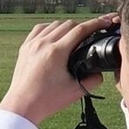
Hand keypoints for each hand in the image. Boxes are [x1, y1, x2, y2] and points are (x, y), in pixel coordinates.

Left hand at [0, 14, 114, 125]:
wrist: (22, 106)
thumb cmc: (47, 100)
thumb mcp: (76, 91)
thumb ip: (94, 80)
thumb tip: (100, 72)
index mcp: (56, 52)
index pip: (81, 30)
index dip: (96, 24)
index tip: (106, 22)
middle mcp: (43, 44)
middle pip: (69, 24)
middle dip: (83, 26)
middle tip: (93, 32)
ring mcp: (32, 44)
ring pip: (54, 25)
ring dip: (67, 27)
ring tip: (76, 34)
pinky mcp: (25, 47)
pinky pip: (40, 29)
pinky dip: (51, 28)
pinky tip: (56, 34)